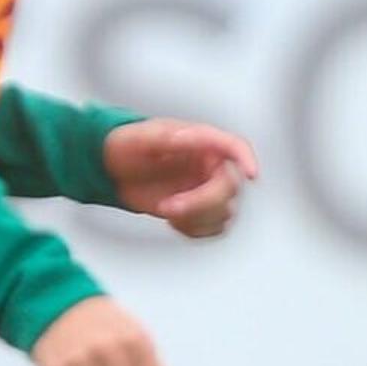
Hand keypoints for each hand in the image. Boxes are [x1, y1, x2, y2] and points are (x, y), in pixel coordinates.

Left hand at [102, 117, 259, 238]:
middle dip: (200, 203)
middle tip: (168, 206)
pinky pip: (214, 228)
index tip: (252, 175)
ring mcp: (208, 189)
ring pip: (224, 213)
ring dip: (195, 218)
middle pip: (229, 189)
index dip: (247, 160)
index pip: (235, 147)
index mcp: (203, 142)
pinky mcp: (202, 211)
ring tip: (166, 209)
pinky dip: (194, 230)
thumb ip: (167, 135)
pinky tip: (174, 220)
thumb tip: (188, 135)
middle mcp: (211, 165)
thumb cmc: (127, 146)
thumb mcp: (142, 137)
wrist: (114, 170)